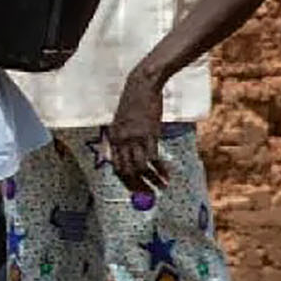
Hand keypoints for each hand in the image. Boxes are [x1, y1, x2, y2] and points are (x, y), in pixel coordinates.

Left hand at [108, 68, 169, 192]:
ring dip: (152, 181)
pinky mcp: (149, 134)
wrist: (142, 86)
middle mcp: (120, 140)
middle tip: (149, 195)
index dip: (126, 181)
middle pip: (127, 171)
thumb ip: (123, 139)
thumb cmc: (134, 103)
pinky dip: (160, 170)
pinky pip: (153, 159)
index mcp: (112, 138)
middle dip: (138, 186)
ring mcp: (134, 138)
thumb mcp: (122, 122)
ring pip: (140, 168)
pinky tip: (167, 176)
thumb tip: (129, 157)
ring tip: (162, 188)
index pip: (116, 167)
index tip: (136, 190)